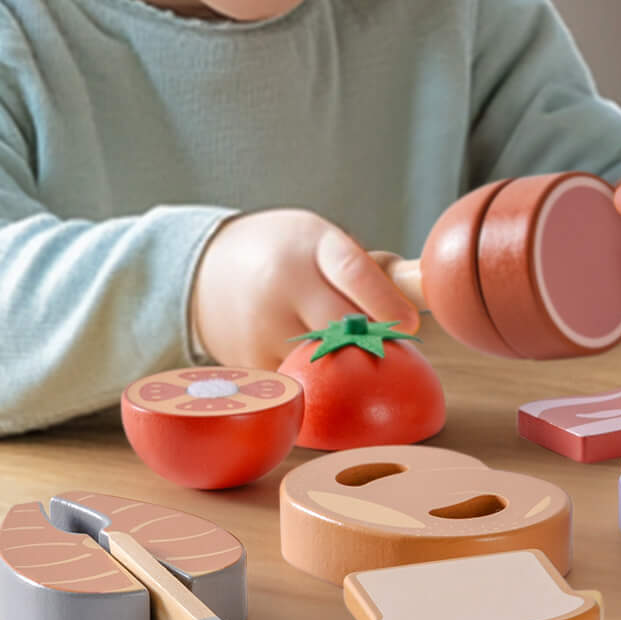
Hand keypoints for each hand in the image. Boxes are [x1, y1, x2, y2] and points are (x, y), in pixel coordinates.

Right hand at [189, 209, 418, 371]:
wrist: (206, 267)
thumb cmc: (286, 252)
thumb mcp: (321, 240)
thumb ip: (364, 268)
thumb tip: (415, 298)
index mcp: (312, 245)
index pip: (353, 272)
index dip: (384, 301)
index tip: (409, 324)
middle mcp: (283, 284)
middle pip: (340, 324)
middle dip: (370, 338)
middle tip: (387, 344)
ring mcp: (261, 325)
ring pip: (320, 358)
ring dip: (343, 362)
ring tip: (350, 352)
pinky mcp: (248, 360)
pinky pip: (297, 379)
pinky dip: (315, 379)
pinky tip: (318, 366)